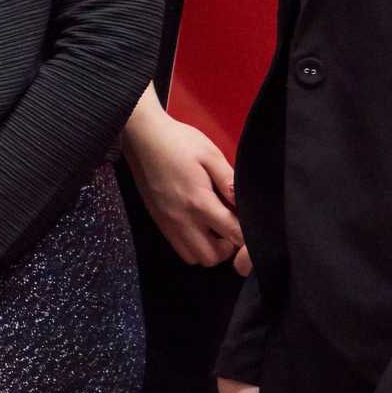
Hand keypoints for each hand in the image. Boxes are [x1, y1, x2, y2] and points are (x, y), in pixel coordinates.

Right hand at [126, 109, 241, 265]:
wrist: (141, 136)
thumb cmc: (178, 141)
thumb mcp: (211, 154)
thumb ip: (230, 182)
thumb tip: (247, 205)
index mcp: (199, 202)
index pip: (232, 235)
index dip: (247, 237)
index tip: (251, 226)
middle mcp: (181, 218)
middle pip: (211, 257)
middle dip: (227, 249)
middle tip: (232, 228)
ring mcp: (166, 221)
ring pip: (192, 257)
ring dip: (208, 249)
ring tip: (215, 229)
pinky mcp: (157, 219)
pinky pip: (178, 246)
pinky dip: (192, 244)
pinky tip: (198, 224)